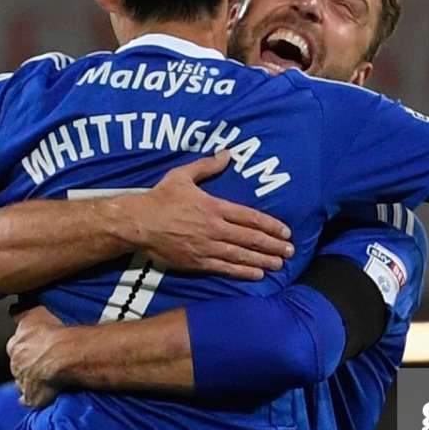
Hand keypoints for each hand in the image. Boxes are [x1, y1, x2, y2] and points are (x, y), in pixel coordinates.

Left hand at [7, 305, 66, 407]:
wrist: (63, 356)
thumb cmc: (52, 333)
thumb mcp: (35, 313)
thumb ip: (21, 311)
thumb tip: (13, 308)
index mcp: (15, 344)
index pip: (14, 343)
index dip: (22, 344)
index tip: (27, 344)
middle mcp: (15, 363)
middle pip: (17, 363)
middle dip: (25, 363)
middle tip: (39, 361)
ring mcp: (22, 382)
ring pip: (21, 381)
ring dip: (28, 380)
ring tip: (41, 379)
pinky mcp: (32, 397)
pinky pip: (28, 400)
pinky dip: (31, 398)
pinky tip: (36, 397)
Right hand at [119, 152, 293, 278]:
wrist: (139, 224)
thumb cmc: (160, 198)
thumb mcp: (182, 176)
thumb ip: (207, 166)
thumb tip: (227, 154)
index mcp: (215, 207)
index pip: (250, 217)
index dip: (271, 225)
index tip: (286, 232)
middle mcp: (216, 228)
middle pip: (251, 238)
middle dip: (273, 246)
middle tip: (290, 251)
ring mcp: (207, 247)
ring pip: (242, 256)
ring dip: (263, 261)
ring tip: (280, 265)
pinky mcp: (198, 262)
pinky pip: (225, 268)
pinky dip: (243, 272)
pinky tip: (257, 275)